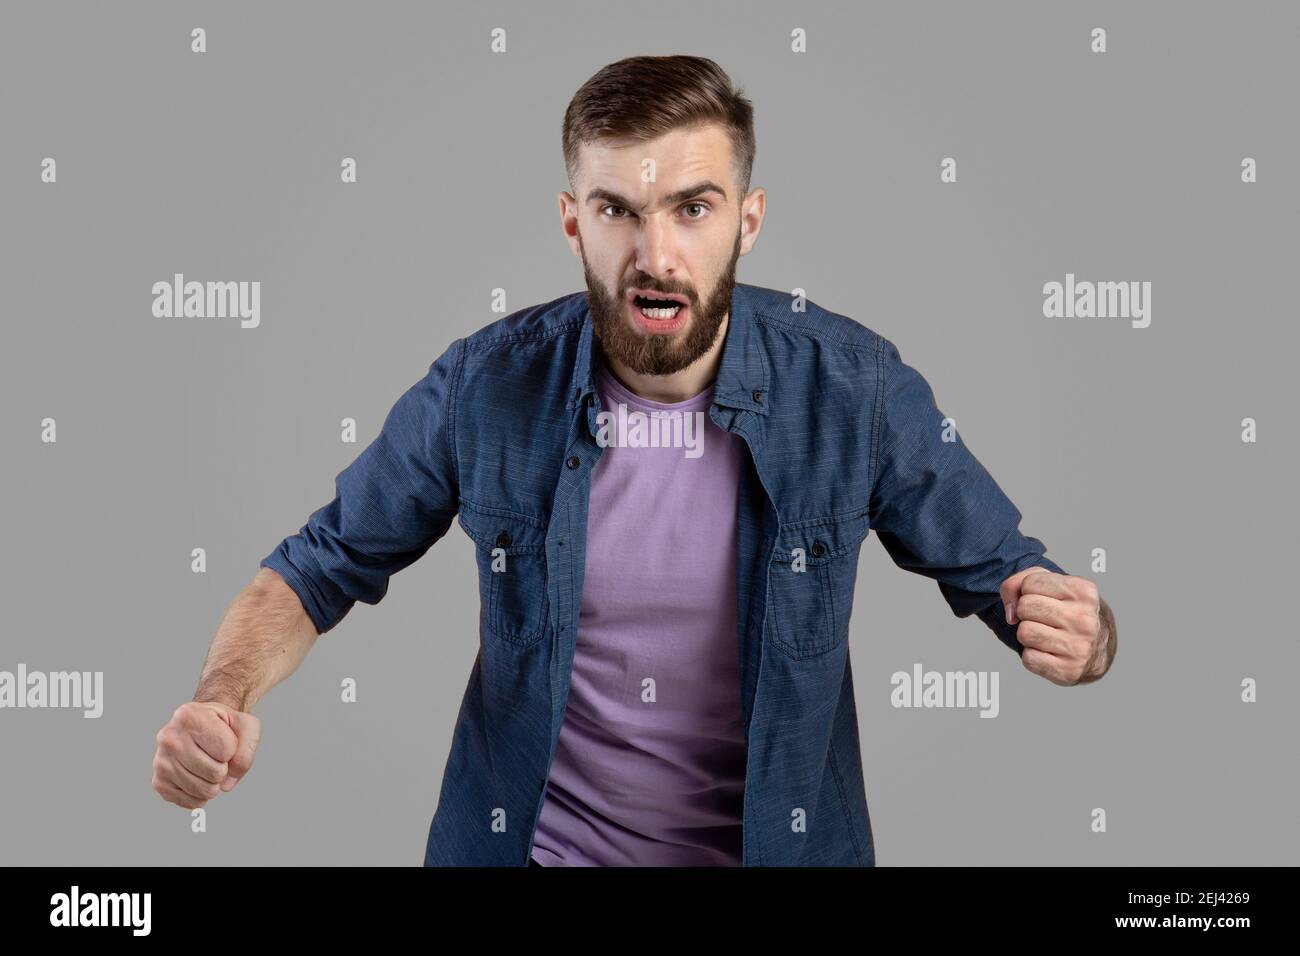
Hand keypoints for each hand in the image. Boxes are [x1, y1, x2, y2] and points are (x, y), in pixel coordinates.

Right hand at [152, 700, 261, 808]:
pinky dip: (202, 795)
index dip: (233, 748)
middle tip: (216, 755)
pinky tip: (198, 777)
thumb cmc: (225, 725)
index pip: (226, 749)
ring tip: (207, 765)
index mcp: (188, 716)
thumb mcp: (246, 726)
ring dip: (215, 783)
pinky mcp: (159, 783)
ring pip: (205, 791)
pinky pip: (192, 803)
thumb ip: (246, 751)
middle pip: (215, 773)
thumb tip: (225, 785)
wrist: (201, 726)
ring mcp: (160, 762)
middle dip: (225, 768)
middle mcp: (168, 738)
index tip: (224, 737)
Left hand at [998, 567, 1113, 685]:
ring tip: (1047, 634)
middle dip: (1026, 612)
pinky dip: (1032, 655)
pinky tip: (1049, 652)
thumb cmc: (1065, 609)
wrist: (1096, 648)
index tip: (1045, 599)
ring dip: (1028, 634)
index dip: (1028, 592)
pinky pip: (1028, 658)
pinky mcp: (1069, 670)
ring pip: (1024, 633)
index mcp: (1084, 591)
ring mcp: (1079, 647)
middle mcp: (1085, 619)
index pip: (1030, 584)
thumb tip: (1010, 614)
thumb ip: (1017, 583)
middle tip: (1044, 618)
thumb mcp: (1048, 584)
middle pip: (1024, 607)